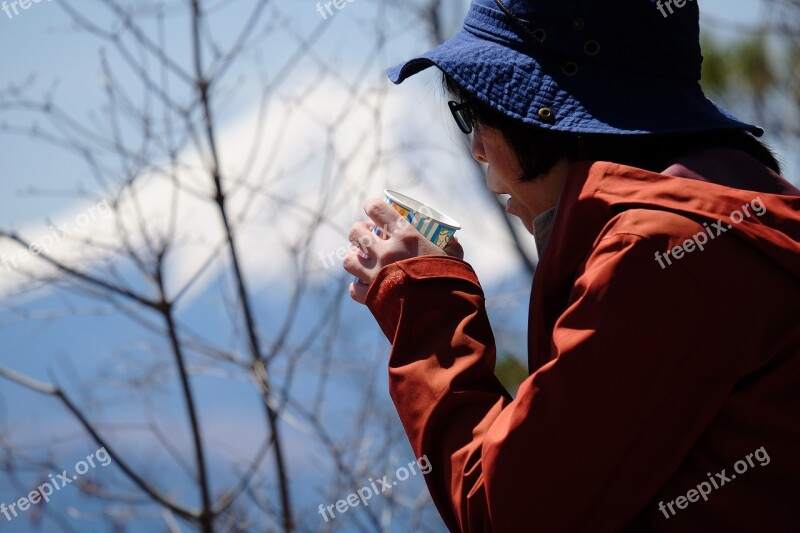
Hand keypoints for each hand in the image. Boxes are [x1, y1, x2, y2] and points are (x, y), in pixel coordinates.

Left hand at [344, 198, 463, 303]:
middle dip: (359, 231)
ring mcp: (375, 275)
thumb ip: (451, 246)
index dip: (371, 206)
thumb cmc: (453, 282)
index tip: (373, 209)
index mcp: (406, 236)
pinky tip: (365, 284)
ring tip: (362, 259)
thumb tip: (451, 239)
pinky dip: (358, 285)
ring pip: (348, 259)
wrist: (444, 317)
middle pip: (356, 233)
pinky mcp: (372, 297)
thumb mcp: (455, 257)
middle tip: (369, 235)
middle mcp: (386, 252)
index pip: (376, 208)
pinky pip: (354, 288)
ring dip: (354, 256)